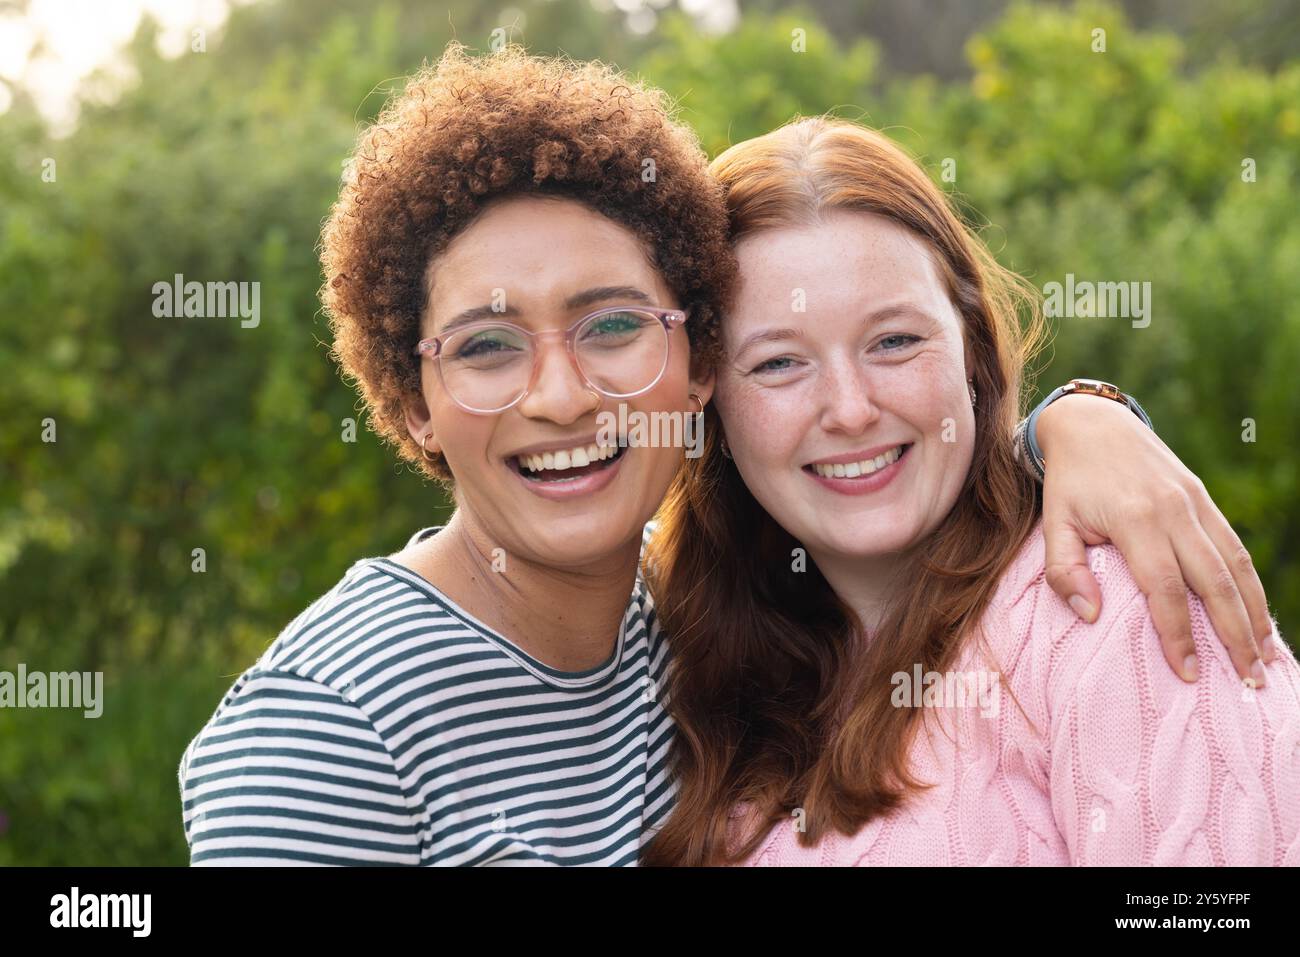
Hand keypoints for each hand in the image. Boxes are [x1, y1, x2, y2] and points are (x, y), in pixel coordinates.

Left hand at [1036, 393, 1274, 685]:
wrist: (1093, 424)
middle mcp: (1174, 511)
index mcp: (1135, 519)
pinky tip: (1258, 618)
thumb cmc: (1069, 482)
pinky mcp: (1204, 500)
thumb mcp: (1052, 522)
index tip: (1188, 673)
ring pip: (1235, 566)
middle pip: (1215, 582)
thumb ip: (1062, 569)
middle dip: (1234, 635)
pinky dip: (1251, 586)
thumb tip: (1090, 615)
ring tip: (1265, 660)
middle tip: (1248, 682)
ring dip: (1254, 615)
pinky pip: (1235, 548)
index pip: (1165, 588)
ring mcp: (1195, 503)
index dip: (1179, 633)